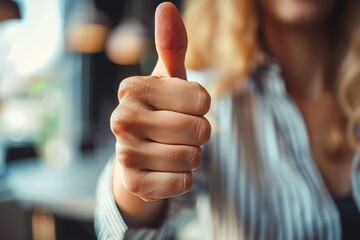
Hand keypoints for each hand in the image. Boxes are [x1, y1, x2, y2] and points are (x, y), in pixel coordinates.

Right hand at [111, 2, 210, 201]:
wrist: (139, 153)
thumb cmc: (160, 111)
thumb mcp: (168, 80)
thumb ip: (172, 46)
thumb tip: (167, 7)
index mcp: (131, 88)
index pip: (202, 99)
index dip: (202, 106)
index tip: (186, 107)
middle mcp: (120, 119)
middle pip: (200, 130)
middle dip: (199, 134)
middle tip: (179, 132)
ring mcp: (123, 154)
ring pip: (192, 159)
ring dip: (191, 157)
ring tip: (171, 149)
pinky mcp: (133, 184)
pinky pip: (182, 183)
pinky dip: (182, 178)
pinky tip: (164, 170)